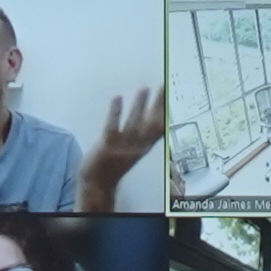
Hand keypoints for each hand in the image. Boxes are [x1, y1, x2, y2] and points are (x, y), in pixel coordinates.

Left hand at [82, 86, 165, 202]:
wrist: (98, 185)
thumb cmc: (114, 164)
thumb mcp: (133, 150)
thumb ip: (142, 136)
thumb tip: (151, 117)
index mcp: (145, 147)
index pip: (161, 127)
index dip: (167, 111)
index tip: (173, 94)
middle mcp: (138, 147)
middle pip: (152, 124)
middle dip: (158, 105)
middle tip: (164, 85)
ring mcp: (122, 147)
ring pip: (134, 124)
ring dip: (139, 106)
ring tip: (144, 88)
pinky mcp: (107, 147)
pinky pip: (112, 127)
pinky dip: (116, 113)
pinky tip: (118, 97)